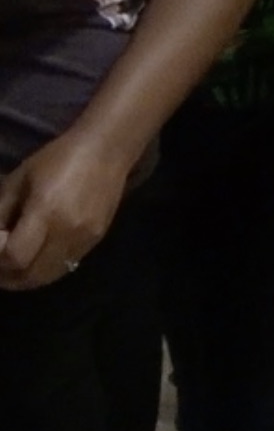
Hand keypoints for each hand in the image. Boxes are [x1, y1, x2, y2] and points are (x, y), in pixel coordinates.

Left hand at [0, 131, 134, 289]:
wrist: (107, 150)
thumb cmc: (57, 159)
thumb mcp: (19, 180)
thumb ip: (1, 213)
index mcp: (46, 213)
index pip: (14, 257)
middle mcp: (67, 232)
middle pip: (30, 276)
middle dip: (7, 277)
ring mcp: (84, 239)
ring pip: (48, 277)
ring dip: (25, 279)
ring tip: (12, 270)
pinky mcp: (96, 240)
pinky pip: (65, 267)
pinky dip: (45, 270)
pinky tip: (36, 259)